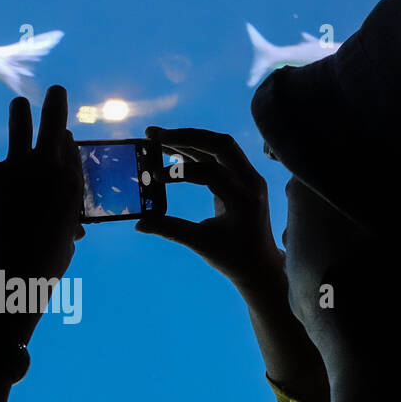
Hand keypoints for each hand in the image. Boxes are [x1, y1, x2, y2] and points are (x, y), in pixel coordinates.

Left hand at [0, 85, 84, 341]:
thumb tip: (76, 231)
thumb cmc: (46, 260)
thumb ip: (70, 225)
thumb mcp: (68, 238)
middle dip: (55, 102)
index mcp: (70, 180)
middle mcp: (47, 166)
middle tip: (54, 91)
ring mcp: (18, 167)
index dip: (63, 136)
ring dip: (19, 110)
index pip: (68, 145)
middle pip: (53, 121)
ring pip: (19, 122)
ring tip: (18, 104)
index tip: (61, 133)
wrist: (16, 269)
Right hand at [136, 126, 283, 298]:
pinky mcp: (243, 178)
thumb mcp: (201, 244)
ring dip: (191, 138)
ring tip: (159, 137)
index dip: (180, 171)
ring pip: (220, 145)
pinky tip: (174, 151)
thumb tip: (139, 224)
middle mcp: (251, 182)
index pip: (211, 172)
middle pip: (220, 144)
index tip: (154, 176)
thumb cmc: (233, 259)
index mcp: (243, 199)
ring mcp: (250, 177)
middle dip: (186, 137)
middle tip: (154, 135)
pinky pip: (221, 156)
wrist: (260, 266)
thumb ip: (170, 230)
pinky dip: (198, 150)